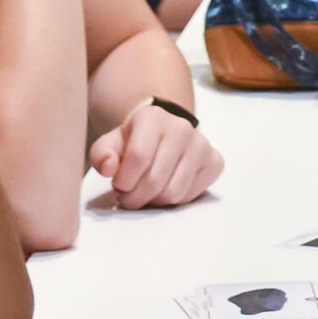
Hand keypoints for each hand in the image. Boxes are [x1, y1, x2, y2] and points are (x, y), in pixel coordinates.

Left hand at [89, 101, 224, 209]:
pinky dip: (174, 200)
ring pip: (174, 192)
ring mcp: (202, 144)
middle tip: (129, 196)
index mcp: (153, 118)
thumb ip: (102, 155)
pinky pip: (191, 195)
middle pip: (155, 179)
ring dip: (154, 200)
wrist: (162, 134)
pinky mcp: (215, 162)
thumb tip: (109, 167)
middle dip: (136, 196)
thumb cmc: (133, 142)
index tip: (118, 185)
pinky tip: (165, 188)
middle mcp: (182, 128)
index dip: (123, 181)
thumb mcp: (110, 144)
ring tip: (146, 192)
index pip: (138, 157)